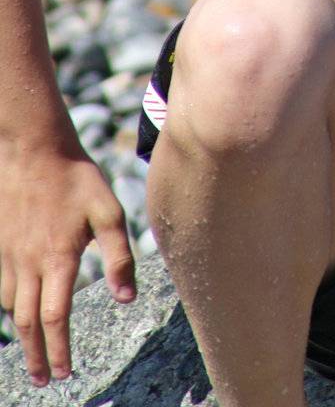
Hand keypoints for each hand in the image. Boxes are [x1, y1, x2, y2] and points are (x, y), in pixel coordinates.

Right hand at [0, 142, 135, 386]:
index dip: (59, 350)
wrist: (34, 148)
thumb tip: (127, 297)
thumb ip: (119, 255)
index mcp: (58, 258)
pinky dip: (12, 307)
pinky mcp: (2, 245)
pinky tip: (21, 310)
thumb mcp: (108, 210)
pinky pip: (4, 287)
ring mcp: (11, 255)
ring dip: (22, 334)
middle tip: (44, 381)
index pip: (55, 318)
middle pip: (29, 323)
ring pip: (13, 307)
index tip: (65, 372)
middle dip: (36, 356)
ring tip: (34, 351)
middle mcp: (30, 263)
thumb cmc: (76, 176)